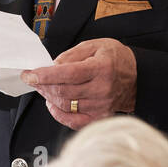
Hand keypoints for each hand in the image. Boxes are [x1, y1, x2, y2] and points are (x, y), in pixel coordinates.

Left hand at [21, 38, 137, 129]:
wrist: (137, 77)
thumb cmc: (116, 59)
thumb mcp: (95, 45)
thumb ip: (72, 54)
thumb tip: (53, 65)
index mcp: (101, 68)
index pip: (67, 73)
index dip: (44, 75)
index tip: (30, 74)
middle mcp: (102, 89)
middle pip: (63, 91)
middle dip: (42, 85)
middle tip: (34, 79)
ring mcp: (101, 105)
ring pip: (65, 105)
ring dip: (48, 96)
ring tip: (43, 87)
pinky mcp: (100, 117)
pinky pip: (73, 121)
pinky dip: (58, 114)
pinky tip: (52, 104)